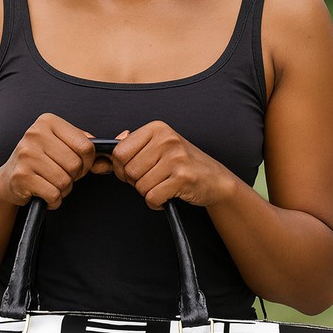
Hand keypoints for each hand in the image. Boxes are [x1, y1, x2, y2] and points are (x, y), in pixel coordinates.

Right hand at [0, 113, 96, 208]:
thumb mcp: (60, 143)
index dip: (87, 162)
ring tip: (52, 185)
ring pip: (65, 180)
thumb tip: (109, 143)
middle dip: (74, 177)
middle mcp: (34, 134)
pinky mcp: (21, 176)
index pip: (85, 146)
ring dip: (64, 190)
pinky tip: (44, 194)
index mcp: (48, 121)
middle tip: (62, 176)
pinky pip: (53, 194)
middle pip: (75, 164)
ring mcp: (26, 155)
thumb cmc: (41, 160)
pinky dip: (54, 200)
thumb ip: (83, 142)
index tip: (78, 165)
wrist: (9, 177)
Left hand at [110, 121, 231, 209]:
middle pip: (128, 171)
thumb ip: (137, 143)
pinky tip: (166, 196)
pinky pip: (152, 197)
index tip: (134, 171)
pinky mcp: (182, 178)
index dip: (121, 167)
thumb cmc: (184, 163)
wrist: (215, 179)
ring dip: (147, 193)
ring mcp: (176, 158)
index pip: (119, 152)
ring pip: (140, 186)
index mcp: (157, 129)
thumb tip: (117, 140)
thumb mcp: (161, 145)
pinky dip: (156, 203)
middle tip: (151, 180)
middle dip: (135, 182)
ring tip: (162, 186)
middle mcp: (167, 140)